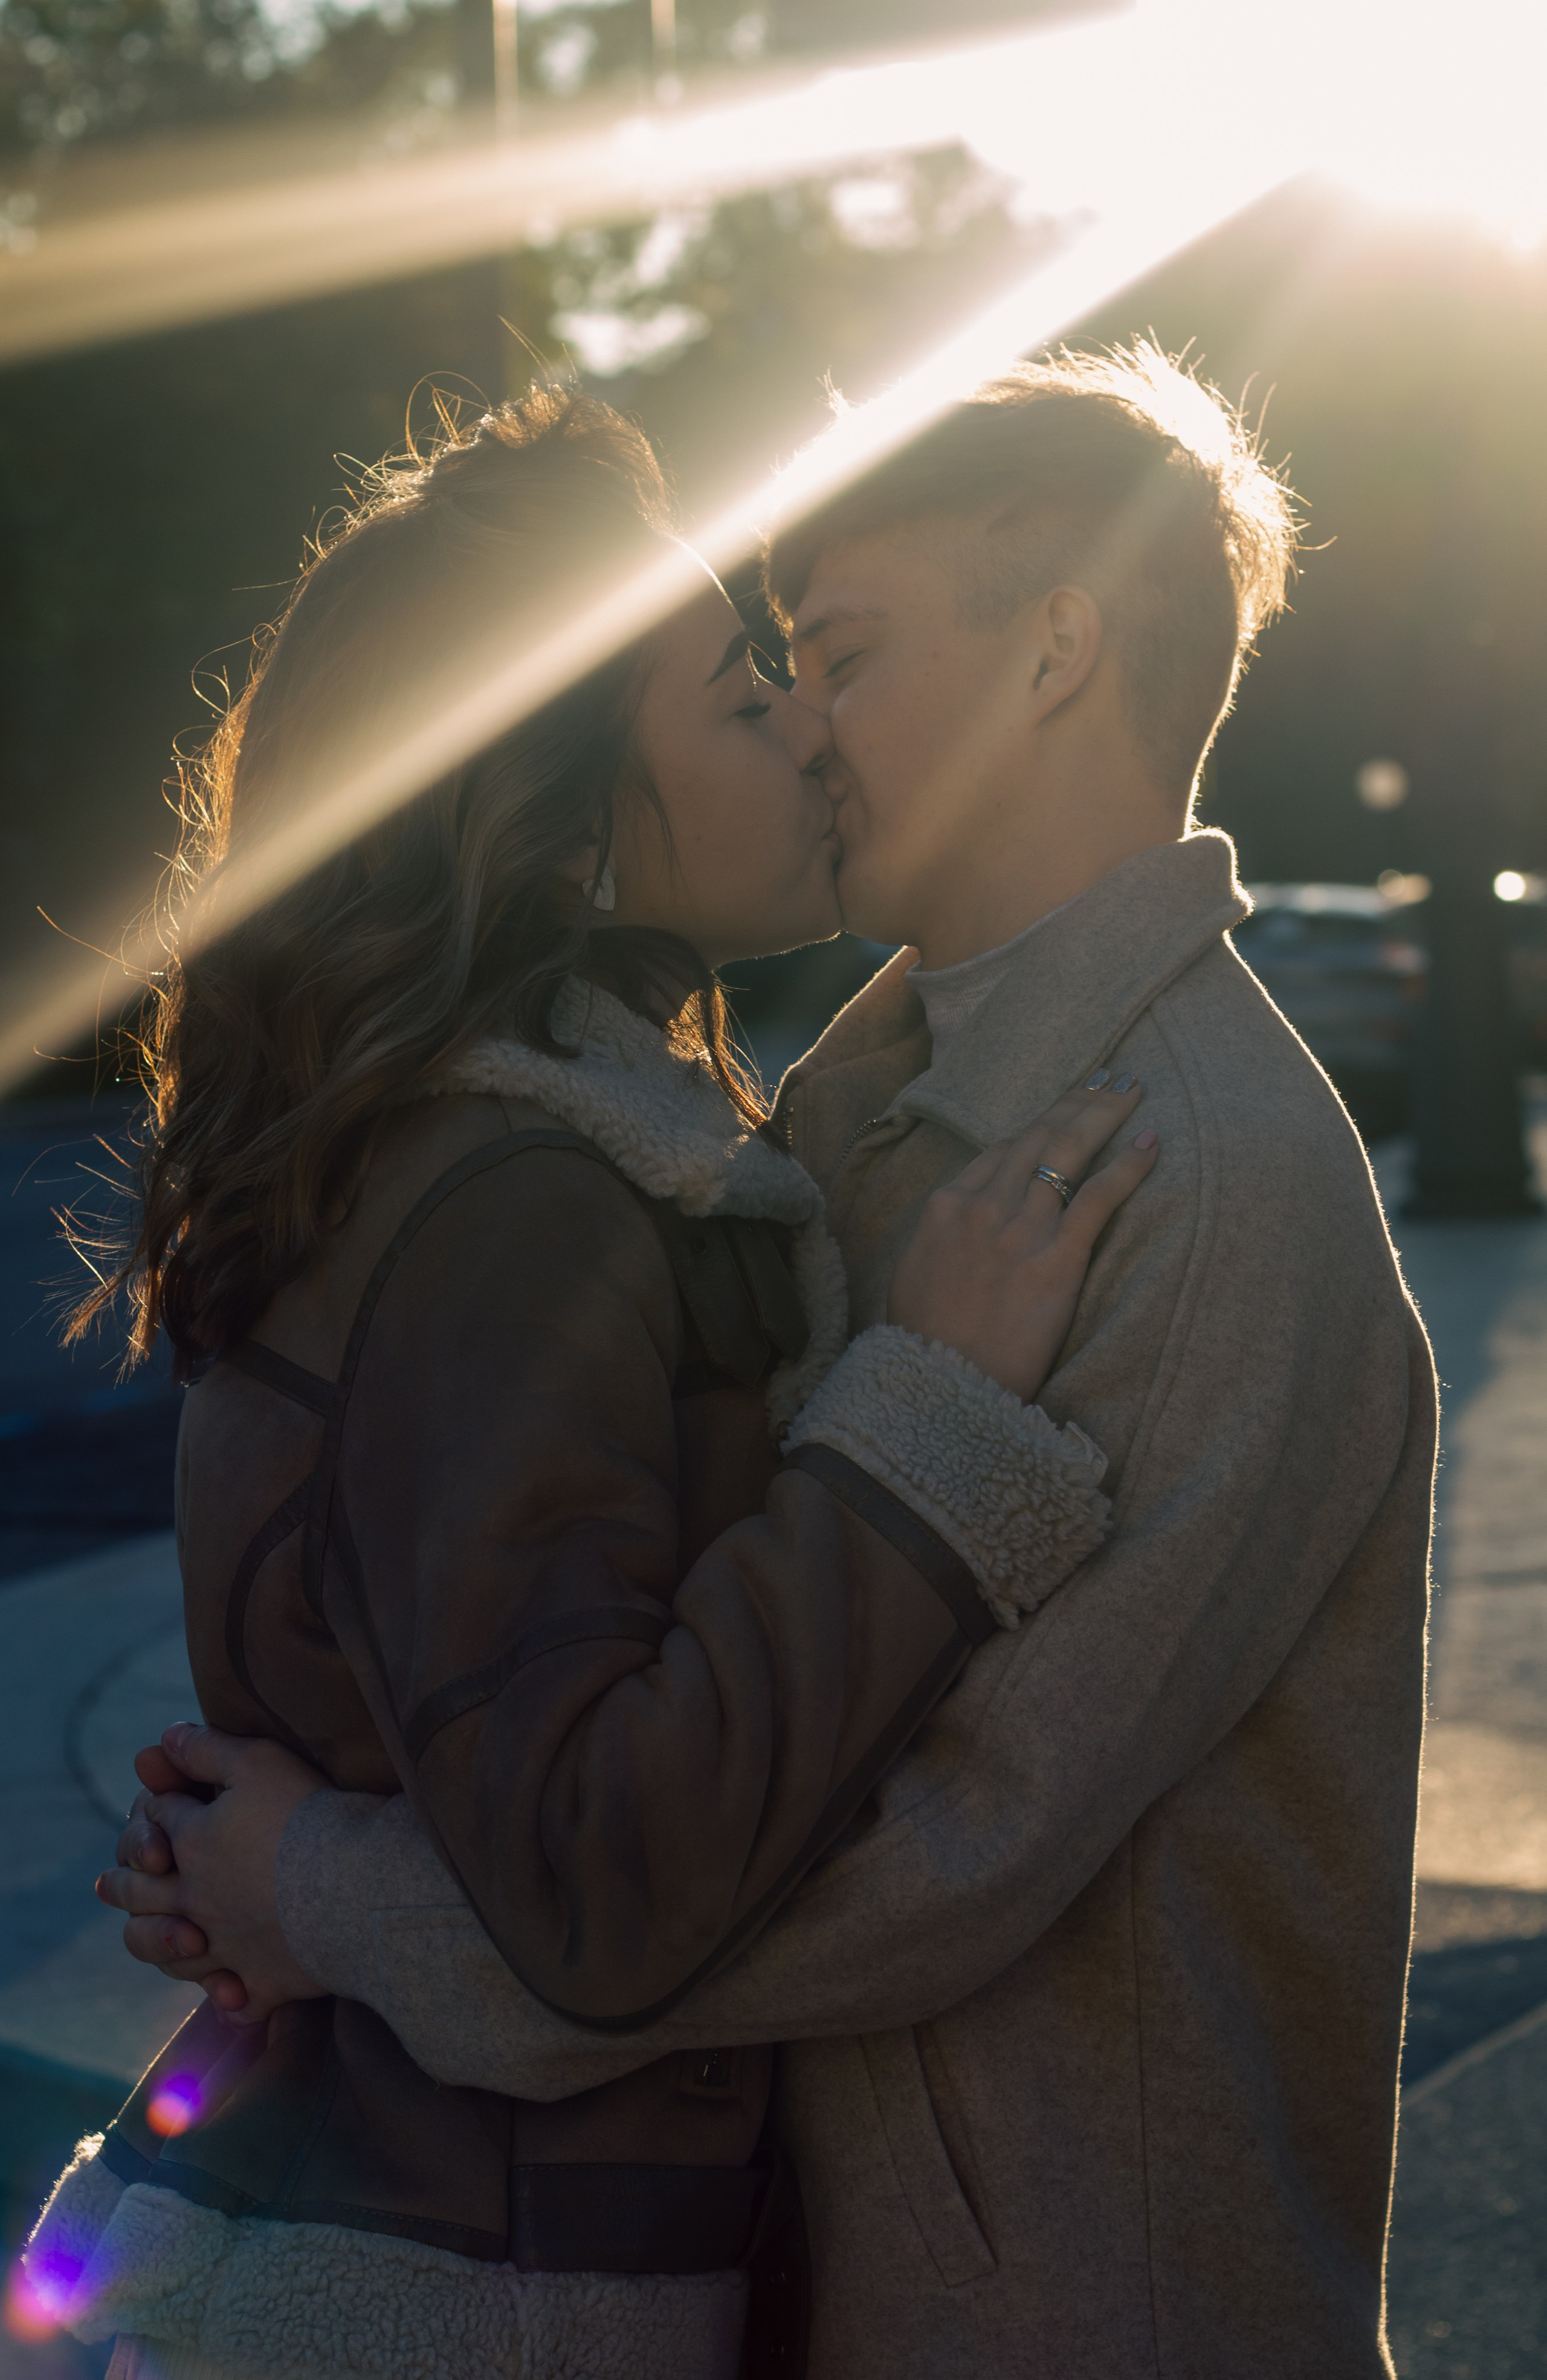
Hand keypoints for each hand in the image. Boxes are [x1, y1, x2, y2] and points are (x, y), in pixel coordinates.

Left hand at [97, 1722, 330, 2023]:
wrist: (354, 1883)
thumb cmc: (306, 1815)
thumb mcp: (257, 1761)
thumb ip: (207, 1749)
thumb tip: (163, 1739)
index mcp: (190, 1843)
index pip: (159, 1818)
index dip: (158, 1804)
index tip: (159, 1797)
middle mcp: (196, 1900)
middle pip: (142, 1894)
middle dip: (123, 1885)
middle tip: (106, 1886)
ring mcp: (226, 1946)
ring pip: (175, 1955)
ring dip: (160, 1947)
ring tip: (162, 1940)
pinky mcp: (264, 1980)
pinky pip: (238, 1999)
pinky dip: (232, 1998)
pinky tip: (232, 1998)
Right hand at [887, 1076, 1158, 1400]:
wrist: (940, 1385)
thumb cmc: (924, 1341)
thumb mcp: (915, 1274)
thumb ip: (943, 1239)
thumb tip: (959, 1227)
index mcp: (947, 1206)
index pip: (1004, 1149)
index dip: (1040, 1121)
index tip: (1064, 1105)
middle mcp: (984, 1205)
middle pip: (1040, 1136)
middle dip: (1078, 1102)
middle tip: (1110, 1080)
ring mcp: (1021, 1228)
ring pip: (1069, 1152)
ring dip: (1104, 1115)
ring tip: (1130, 1091)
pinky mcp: (1057, 1258)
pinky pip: (1099, 1197)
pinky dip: (1129, 1165)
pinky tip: (1151, 1140)